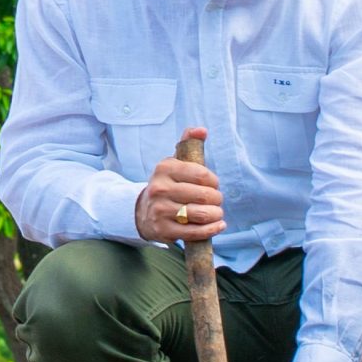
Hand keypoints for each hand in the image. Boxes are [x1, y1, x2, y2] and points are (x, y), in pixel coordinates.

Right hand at [136, 126, 223, 243]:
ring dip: (216, 214)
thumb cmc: (168, 184)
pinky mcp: (164, 230)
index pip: (201, 174)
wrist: (143, 211)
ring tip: (217, 213)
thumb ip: (188, 143)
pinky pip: (195, 232)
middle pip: (203, 195)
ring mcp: (161, 211)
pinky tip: (218, 225)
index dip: (213, 181)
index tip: (213, 185)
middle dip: (217, 198)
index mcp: (164, 168)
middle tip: (216, 200)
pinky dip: (212, 229)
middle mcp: (160, 189)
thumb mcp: (174, 162)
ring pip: (200, 214)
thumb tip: (202, 130)